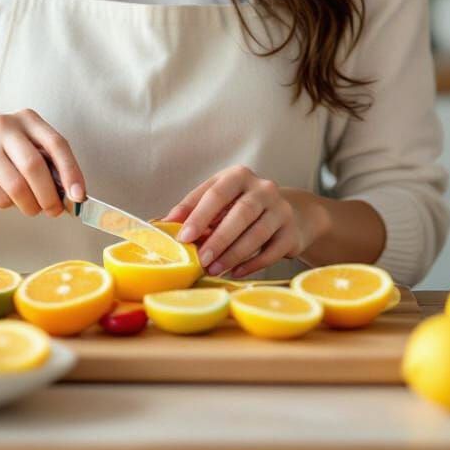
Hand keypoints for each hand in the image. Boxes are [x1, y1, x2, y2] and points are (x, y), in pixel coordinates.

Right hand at [0, 109, 85, 217]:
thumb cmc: (5, 156)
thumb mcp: (28, 149)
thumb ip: (50, 166)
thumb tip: (73, 196)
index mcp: (27, 118)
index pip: (56, 144)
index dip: (71, 172)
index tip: (79, 197)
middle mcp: (5, 125)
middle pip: (34, 166)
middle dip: (49, 196)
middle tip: (55, 211)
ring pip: (16, 187)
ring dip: (30, 206)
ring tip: (32, 208)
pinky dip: (9, 205)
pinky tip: (6, 197)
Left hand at [162, 165, 322, 278]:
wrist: (291, 214)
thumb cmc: (242, 208)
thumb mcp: (219, 201)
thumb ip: (192, 210)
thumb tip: (158, 225)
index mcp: (238, 176)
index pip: (215, 193)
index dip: (197, 214)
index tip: (182, 236)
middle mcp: (263, 188)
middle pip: (240, 213)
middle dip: (217, 238)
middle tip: (199, 258)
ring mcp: (281, 209)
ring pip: (256, 233)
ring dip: (232, 254)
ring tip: (213, 269)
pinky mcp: (292, 232)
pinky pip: (271, 251)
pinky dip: (251, 264)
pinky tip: (235, 272)